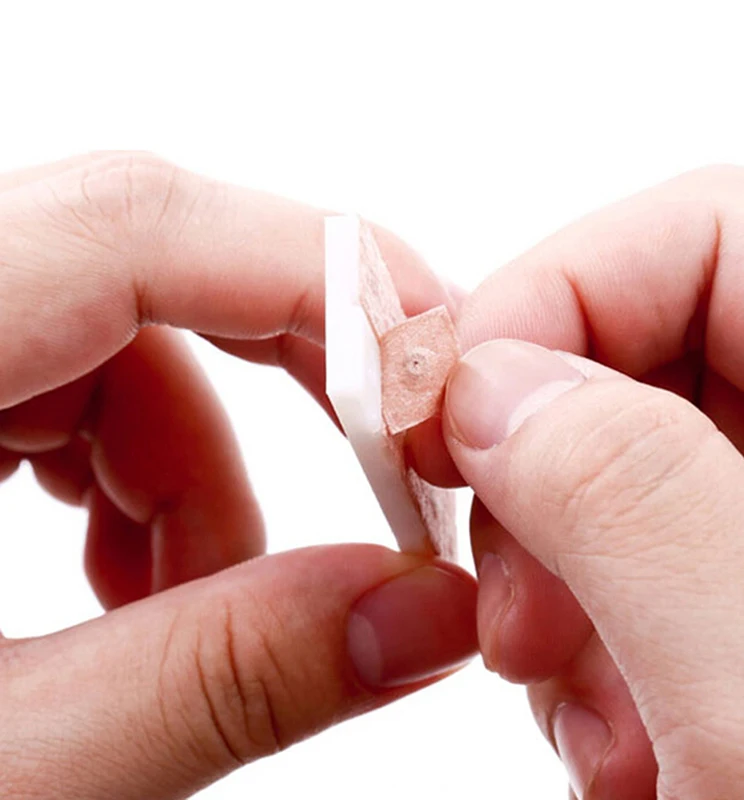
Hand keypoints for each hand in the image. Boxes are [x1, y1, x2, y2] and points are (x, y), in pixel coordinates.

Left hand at [0, 153, 476, 798]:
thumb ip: (221, 684)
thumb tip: (419, 616)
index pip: (134, 224)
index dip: (317, 276)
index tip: (429, 382)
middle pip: (146, 261)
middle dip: (291, 368)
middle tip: (383, 473)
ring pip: (120, 339)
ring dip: (202, 469)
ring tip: (196, 606)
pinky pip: (72, 387)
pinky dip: (138, 481)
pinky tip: (119, 590)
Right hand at [439, 167, 743, 798]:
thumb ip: (637, 509)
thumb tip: (488, 386)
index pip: (709, 233)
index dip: (551, 297)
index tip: (441, 413)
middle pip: (652, 343)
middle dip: (540, 459)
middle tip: (511, 602)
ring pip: (627, 452)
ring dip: (565, 566)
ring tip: (592, 710)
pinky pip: (642, 539)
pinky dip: (596, 622)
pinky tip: (624, 727)